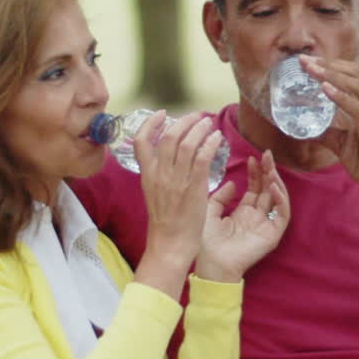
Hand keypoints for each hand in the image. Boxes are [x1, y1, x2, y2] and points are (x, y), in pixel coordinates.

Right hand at [132, 111, 224, 297]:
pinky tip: (217, 138)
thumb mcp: (155, 194)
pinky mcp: (194, 188)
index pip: (142, 141)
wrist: (170, 245)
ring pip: (187, 143)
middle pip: (169, 136)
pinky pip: (202, 158)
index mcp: (147, 175)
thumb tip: (171, 158)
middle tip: (196, 116)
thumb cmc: (166, 223)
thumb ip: (160, 174)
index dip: (151, 123)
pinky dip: (209, 144)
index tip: (163, 114)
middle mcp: (159, 174)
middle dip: (184, 121)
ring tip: (209, 123)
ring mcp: (176, 181)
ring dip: (200, 129)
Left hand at [196, 150, 290, 281]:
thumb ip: (221, 197)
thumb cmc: (207, 242)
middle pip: (267, 190)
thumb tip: (233, 183)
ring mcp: (266, 225)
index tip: (252, 158)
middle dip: (268, 172)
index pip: (254, 188)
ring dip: (276, 182)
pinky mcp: (272, 235)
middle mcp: (256, 217)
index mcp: (243, 212)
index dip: (255, 173)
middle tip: (267, 155)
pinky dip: (280, 200)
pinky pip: (282, 215)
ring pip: (277, 199)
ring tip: (271, 168)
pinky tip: (273, 187)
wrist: (211, 265)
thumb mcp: (210, 212)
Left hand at [304, 55, 358, 215]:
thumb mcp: (345, 146)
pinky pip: (358, 108)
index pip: (353, 75)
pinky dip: (340, 96)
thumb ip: (328, 134)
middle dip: (327, 64)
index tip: (308, 61)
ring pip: (356, 85)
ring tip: (310, 69)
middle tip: (303, 60)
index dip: (330, 65)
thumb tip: (305, 129)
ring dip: (330, 75)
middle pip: (354, 73)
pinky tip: (324, 89)